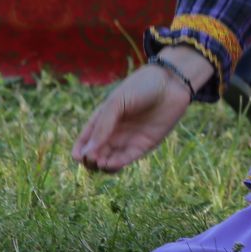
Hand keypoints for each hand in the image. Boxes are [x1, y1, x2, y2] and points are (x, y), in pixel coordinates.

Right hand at [73, 50, 206, 172]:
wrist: (171, 84)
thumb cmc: (141, 87)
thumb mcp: (117, 102)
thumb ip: (103, 126)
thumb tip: (88, 152)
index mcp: (102, 119)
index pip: (84, 141)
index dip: (79, 152)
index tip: (79, 156)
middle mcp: (113, 132)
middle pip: (95, 155)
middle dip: (91, 161)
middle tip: (93, 159)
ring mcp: (127, 140)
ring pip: (109, 161)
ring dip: (103, 166)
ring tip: (102, 163)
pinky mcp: (142, 146)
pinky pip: (126, 160)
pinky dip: (117, 165)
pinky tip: (113, 164)